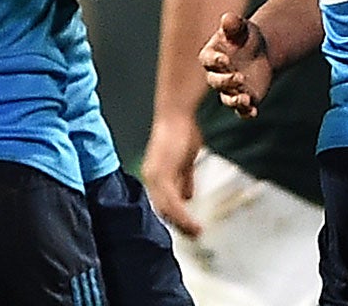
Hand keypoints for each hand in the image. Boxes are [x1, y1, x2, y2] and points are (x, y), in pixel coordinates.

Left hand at [140, 112, 204, 235]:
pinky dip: (183, 216)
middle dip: (178, 225)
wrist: (177, 114)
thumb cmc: (182, 130)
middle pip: (162, 211)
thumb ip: (185, 179)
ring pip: (166, 210)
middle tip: (193, 234)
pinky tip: (194, 224)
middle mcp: (151, 179)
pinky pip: (172, 203)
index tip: (187, 227)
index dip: (174, 217)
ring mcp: (154, 178)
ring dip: (182, 224)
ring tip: (196, 232)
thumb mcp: (186, 160)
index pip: (162, 203)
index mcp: (155, 176)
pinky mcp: (161, 176)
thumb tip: (188, 196)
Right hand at [200, 12, 273, 118]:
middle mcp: (217, 76)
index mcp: (211, 56)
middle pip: (217, 82)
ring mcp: (229, 89)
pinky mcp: (243, 99)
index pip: (209, 61)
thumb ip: (233, 24)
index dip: (216, 61)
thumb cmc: (246, 36)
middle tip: (240, 77)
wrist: (261, 52)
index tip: (226, 59)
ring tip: (246, 99)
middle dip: (227, 81)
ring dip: (235, 100)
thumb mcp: (241, 27)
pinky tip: (254, 112)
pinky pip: (241, 110)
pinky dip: (246, 112)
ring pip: (228, 98)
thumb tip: (228, 18)